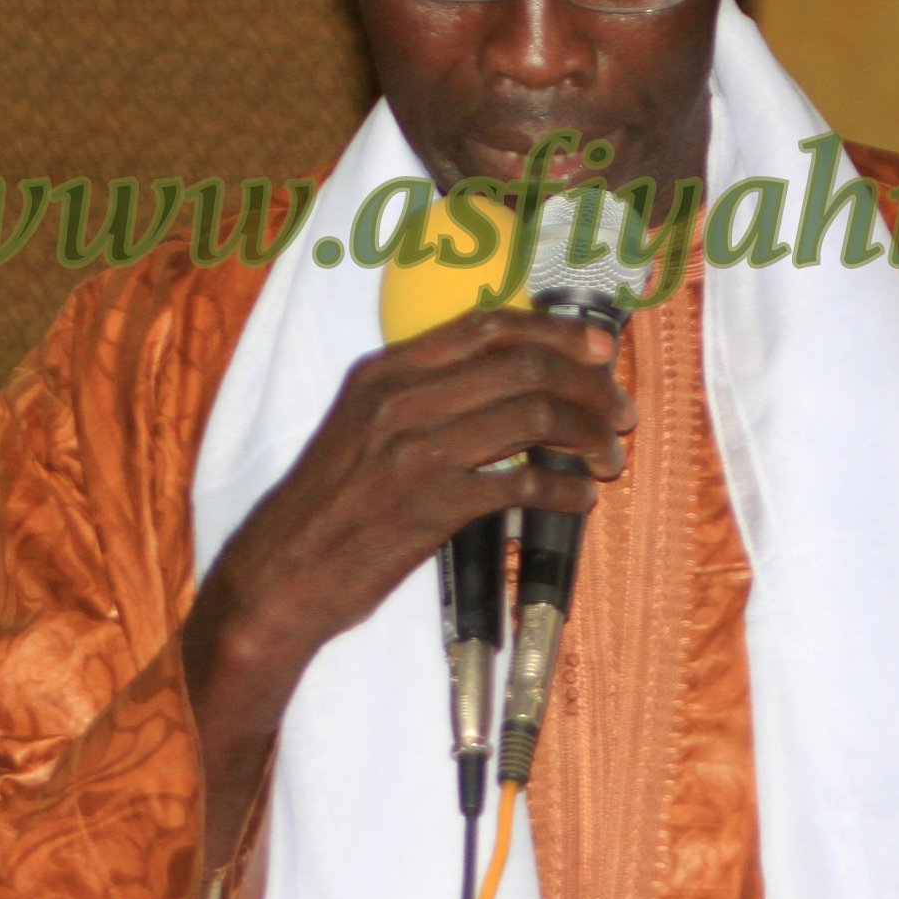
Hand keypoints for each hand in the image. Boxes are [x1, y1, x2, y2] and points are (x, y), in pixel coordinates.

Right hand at [180, 307, 634, 866]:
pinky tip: (578, 501)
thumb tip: (507, 385)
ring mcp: (415, 450)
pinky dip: (564, 489)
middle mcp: (400, 398)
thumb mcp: (362, 428)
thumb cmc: (328, 507)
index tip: (601, 346)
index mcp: (385, 370)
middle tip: (619, 411)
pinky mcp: (430, 504)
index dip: (555, 330)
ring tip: (608, 458)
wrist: (279, 575)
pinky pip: (521, 482)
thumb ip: (424, 398)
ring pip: (532, 415)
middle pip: (523, 365)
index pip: (487, 324)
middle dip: (588, 384)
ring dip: (586, 435)